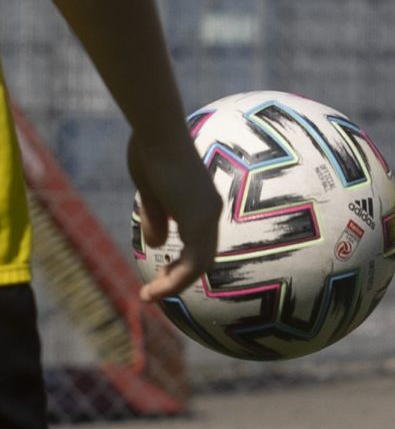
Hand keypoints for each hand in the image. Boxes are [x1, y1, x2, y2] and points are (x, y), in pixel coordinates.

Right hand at [128, 128, 218, 303]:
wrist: (157, 131)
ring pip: (199, 265)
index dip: (182, 263)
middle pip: (203, 257)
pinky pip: (192, 263)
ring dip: (175, 285)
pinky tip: (155, 289)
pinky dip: (175, 280)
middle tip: (155, 292)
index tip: (161, 275)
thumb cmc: (151, 151)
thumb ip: (157, 217)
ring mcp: (208, 216)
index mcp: (202, 203)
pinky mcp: (198, 220)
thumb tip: (158, 245)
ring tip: (150, 297)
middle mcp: (211, 211)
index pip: (199, 243)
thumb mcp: (150, 191)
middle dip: (179, 278)